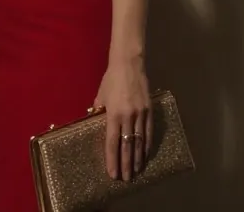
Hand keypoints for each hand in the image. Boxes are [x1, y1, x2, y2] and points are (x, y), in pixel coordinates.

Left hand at [92, 57, 151, 180]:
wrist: (129, 65)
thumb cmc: (111, 80)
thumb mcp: (100, 96)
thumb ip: (98, 111)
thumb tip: (93, 122)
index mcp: (113, 114)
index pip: (112, 142)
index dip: (112, 159)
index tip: (112, 173)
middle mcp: (128, 116)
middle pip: (127, 146)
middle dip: (126, 164)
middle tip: (125, 178)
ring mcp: (141, 114)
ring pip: (139, 142)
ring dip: (137, 158)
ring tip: (136, 171)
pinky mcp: (150, 111)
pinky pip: (149, 133)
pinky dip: (147, 145)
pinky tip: (145, 155)